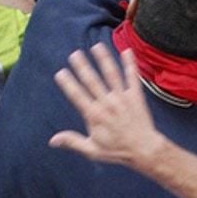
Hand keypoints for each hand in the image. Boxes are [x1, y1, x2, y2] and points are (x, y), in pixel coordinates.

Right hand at [50, 43, 167, 166]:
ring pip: (111, 75)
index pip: (77, 95)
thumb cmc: (118, 151)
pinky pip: (132, 77)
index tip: (61, 73)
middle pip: (92, 81)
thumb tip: (52, 140)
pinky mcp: (136, 97)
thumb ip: (72, 141)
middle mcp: (107, 104)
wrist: (144, 149)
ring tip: (97, 46)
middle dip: (83, 66)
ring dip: (104, 59)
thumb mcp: (93, 150)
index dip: (68, 83)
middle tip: (75, 54)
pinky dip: (130, 64)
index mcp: (94, 115)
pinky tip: (127, 51)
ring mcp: (122, 98)